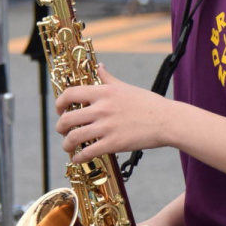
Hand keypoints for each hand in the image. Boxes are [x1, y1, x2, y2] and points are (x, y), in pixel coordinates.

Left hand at [55, 65, 171, 163]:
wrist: (167, 121)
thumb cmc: (148, 104)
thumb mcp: (125, 87)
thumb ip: (108, 78)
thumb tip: (99, 66)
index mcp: (104, 92)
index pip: (70, 94)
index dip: (59, 103)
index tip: (60, 110)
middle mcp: (102, 108)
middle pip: (67, 118)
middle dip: (60, 127)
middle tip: (62, 131)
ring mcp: (107, 127)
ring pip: (74, 137)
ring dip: (66, 144)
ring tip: (68, 147)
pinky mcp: (113, 144)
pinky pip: (88, 152)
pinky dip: (79, 157)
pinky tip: (79, 158)